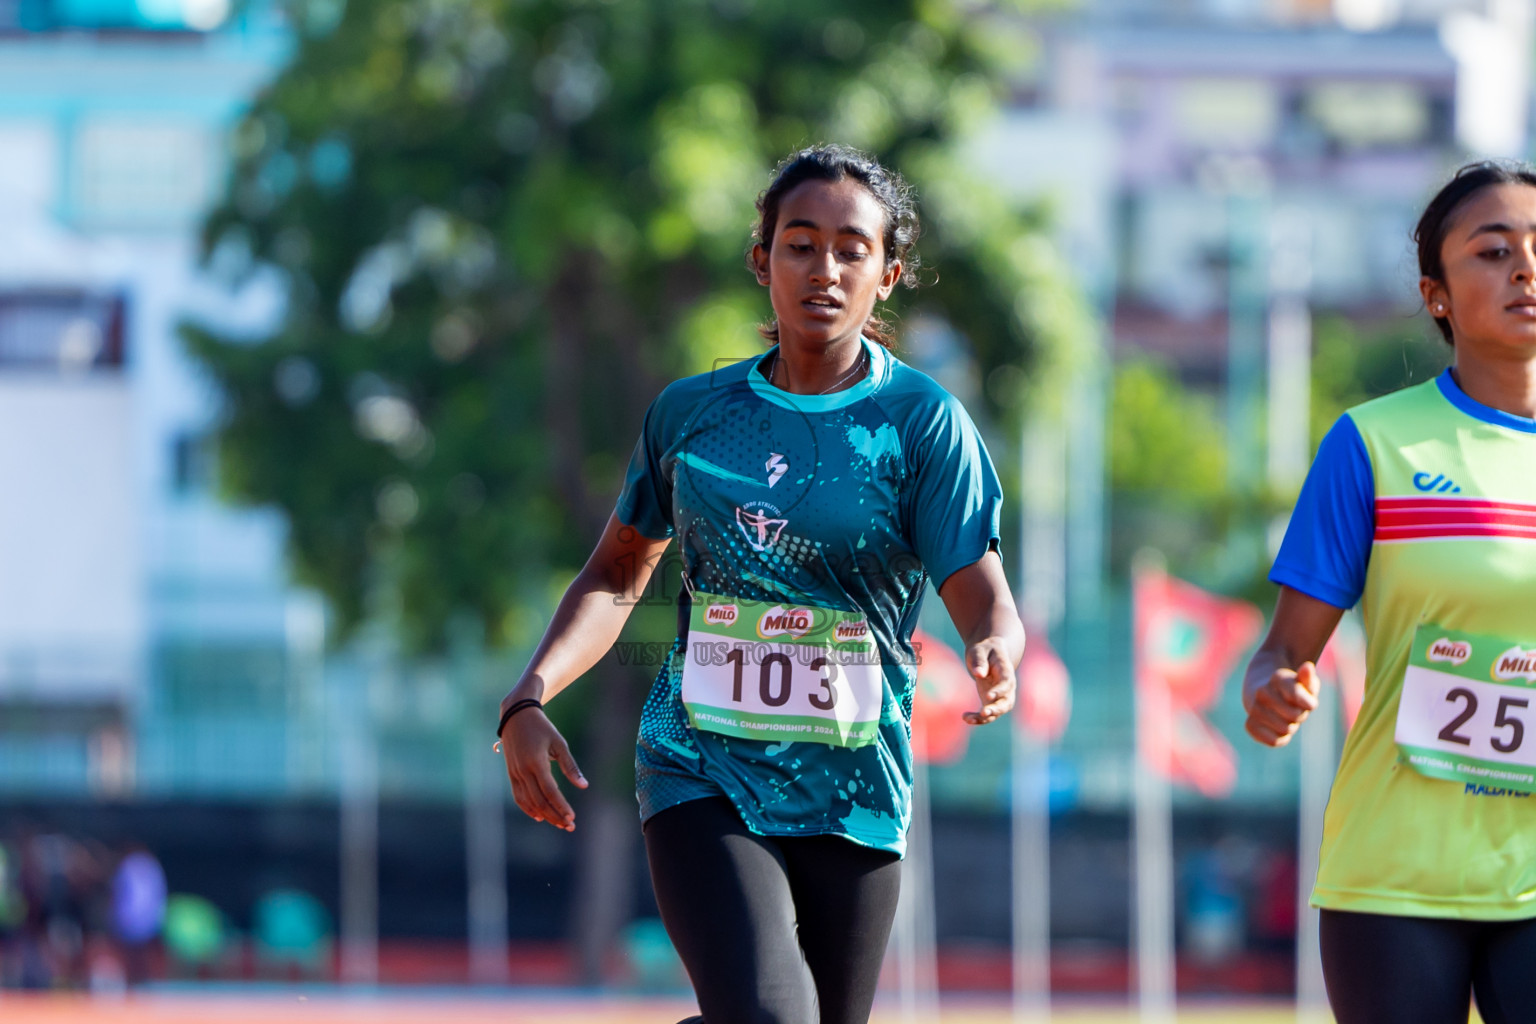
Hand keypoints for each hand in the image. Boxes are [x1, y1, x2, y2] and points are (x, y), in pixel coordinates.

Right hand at [499, 707, 587, 830]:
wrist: (517, 716)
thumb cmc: (542, 728)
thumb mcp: (559, 743)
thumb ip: (570, 766)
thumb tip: (584, 786)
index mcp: (536, 762)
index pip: (550, 791)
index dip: (561, 806)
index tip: (572, 817)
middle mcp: (523, 771)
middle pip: (539, 801)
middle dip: (555, 815)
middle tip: (569, 826)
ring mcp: (515, 773)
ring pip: (528, 801)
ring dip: (544, 815)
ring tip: (559, 823)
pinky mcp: (511, 773)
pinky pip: (518, 796)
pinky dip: (528, 808)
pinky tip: (540, 816)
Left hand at [963, 637, 1016, 724]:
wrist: (989, 653)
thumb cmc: (984, 650)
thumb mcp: (979, 650)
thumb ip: (980, 661)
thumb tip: (978, 674)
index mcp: (1006, 670)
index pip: (1006, 682)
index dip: (1000, 690)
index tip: (989, 696)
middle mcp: (1007, 686)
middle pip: (1007, 701)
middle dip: (997, 709)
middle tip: (984, 713)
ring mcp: (1001, 695)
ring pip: (999, 711)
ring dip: (986, 718)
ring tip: (968, 719)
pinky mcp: (992, 701)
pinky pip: (988, 714)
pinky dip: (978, 718)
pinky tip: (965, 717)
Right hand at [1244, 661, 1319, 746]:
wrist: (1262, 689)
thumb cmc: (1291, 687)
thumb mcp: (1303, 681)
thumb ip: (1308, 678)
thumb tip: (1307, 667)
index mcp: (1277, 678)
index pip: (1297, 696)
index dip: (1309, 703)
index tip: (1309, 701)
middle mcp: (1262, 692)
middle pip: (1295, 716)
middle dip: (1300, 715)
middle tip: (1295, 709)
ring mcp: (1253, 709)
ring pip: (1285, 730)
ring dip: (1291, 726)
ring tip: (1286, 717)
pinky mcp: (1250, 725)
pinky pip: (1273, 741)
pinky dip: (1280, 738)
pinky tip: (1278, 728)